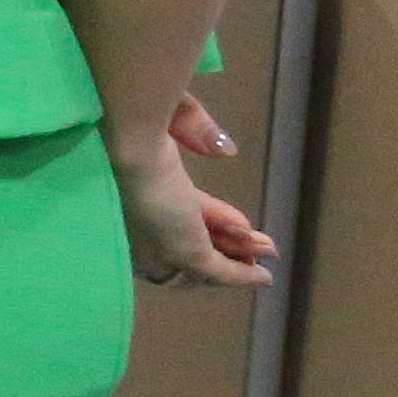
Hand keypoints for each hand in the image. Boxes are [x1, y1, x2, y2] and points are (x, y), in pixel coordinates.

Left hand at [119, 96, 278, 291]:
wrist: (129, 137)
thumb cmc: (138, 120)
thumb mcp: (170, 119)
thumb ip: (196, 128)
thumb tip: (223, 150)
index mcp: (130, 198)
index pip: (170, 217)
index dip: (206, 217)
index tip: (235, 220)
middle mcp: (139, 231)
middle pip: (184, 247)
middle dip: (224, 244)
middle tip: (256, 242)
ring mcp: (159, 246)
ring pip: (204, 264)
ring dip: (239, 258)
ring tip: (268, 249)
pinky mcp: (182, 253)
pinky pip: (218, 272)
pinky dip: (242, 275)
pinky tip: (264, 277)